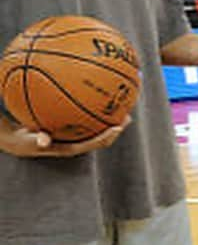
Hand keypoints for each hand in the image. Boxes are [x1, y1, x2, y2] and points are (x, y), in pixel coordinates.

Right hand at [0, 115, 130, 157]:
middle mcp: (78, 143)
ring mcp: (76, 138)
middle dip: (117, 127)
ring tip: (122, 106)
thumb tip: (42, 140)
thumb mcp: (31, 140)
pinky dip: (95, 111)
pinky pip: (88, 121)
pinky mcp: (73, 131)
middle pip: (103, 137)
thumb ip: (39, 139)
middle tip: (128, 115)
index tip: (119, 127)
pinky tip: (98, 96)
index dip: (108, 136)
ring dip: (111, 120)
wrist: (22, 142)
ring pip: (98, 129)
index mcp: (72, 147)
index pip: (95, 144)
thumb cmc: (27, 139)